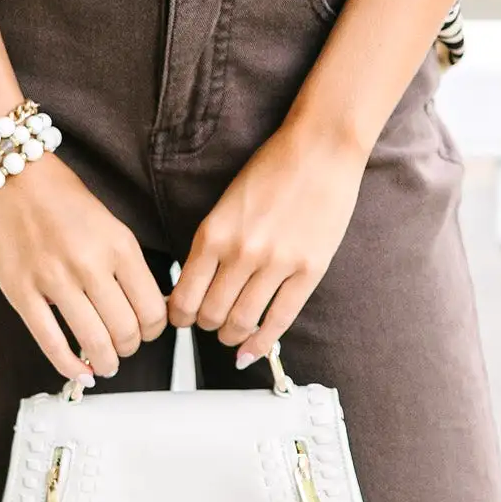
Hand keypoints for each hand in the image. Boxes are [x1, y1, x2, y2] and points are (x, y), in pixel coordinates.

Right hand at [0, 153, 168, 382]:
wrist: (7, 173)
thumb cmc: (59, 196)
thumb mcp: (109, 224)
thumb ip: (126, 264)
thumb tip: (145, 309)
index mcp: (119, 245)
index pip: (153, 309)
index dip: (153, 330)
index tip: (146, 331)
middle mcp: (90, 264)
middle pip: (126, 331)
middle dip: (129, 348)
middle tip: (123, 348)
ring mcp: (54, 280)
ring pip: (94, 343)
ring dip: (105, 362)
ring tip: (104, 363)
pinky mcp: (21, 292)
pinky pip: (51, 342)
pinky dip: (69, 366)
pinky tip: (78, 372)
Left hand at [170, 119, 367, 361]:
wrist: (321, 149)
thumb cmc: (274, 169)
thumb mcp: (227, 204)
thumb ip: (212, 243)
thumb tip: (196, 284)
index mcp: (213, 232)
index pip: (184, 296)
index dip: (179, 316)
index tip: (182, 319)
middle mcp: (241, 252)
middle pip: (211, 315)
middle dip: (206, 326)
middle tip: (209, 324)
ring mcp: (276, 264)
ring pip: (242, 322)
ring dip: (231, 336)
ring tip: (231, 334)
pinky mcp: (308, 270)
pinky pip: (279, 320)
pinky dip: (261, 343)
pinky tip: (252, 352)